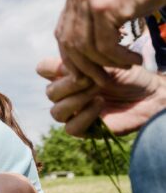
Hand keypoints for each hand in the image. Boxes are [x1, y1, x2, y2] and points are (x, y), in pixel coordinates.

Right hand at [37, 57, 165, 135]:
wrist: (150, 94)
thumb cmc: (129, 76)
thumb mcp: (103, 62)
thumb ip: (79, 62)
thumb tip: (59, 64)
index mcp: (66, 76)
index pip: (42, 70)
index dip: (52, 67)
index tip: (73, 64)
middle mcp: (67, 95)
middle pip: (49, 93)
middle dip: (69, 85)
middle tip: (91, 79)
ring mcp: (74, 113)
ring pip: (56, 112)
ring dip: (76, 100)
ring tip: (97, 91)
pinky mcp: (85, 130)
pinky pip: (71, 127)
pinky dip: (84, 115)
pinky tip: (100, 104)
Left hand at [54, 0, 165, 83]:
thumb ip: (97, 14)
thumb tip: (87, 46)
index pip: (63, 33)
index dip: (72, 57)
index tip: (88, 71)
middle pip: (69, 44)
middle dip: (85, 67)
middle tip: (102, 79)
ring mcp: (89, 0)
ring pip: (87, 48)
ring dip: (107, 64)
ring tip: (128, 66)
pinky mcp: (106, 8)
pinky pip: (106, 46)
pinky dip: (120, 59)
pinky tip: (135, 59)